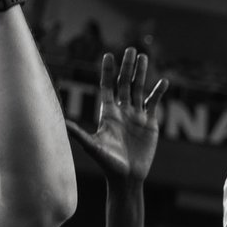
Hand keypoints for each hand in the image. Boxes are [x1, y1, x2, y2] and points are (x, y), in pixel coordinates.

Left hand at [65, 49, 167, 181]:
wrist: (127, 177)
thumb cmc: (108, 164)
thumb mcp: (93, 147)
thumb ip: (79, 134)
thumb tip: (63, 123)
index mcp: (108, 113)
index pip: (107, 87)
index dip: (108, 72)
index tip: (109, 55)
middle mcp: (122, 111)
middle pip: (124, 83)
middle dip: (128, 67)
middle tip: (131, 50)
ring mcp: (136, 116)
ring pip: (139, 89)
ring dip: (142, 74)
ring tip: (144, 57)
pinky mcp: (150, 123)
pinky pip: (154, 103)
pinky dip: (158, 92)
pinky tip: (163, 82)